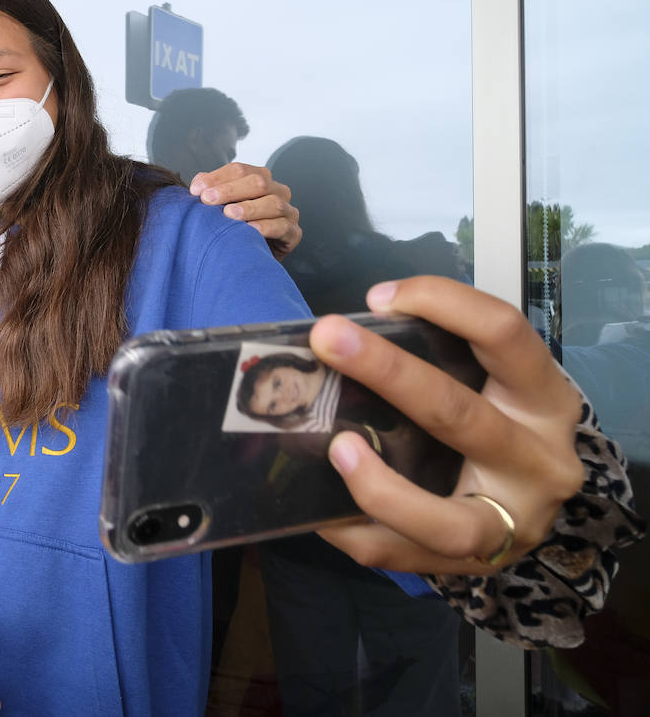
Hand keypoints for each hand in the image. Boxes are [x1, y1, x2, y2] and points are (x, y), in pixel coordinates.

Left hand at [189, 163, 300, 258]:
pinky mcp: (294, 233)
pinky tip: (250, 229)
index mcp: (260, 180)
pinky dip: (266, 227)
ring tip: (228, 214)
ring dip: (249, 208)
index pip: (240, 170)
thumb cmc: (236, 228)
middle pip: (258, 182)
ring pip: (273, 203)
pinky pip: (283, 227)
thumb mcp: (221, 207)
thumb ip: (211, 192)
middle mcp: (277, 192)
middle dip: (230, 190)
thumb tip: (198, 184)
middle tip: (208, 200)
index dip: (217, 178)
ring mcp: (288, 212)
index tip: (196, 190)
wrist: (251, 258)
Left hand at [311, 276, 584, 573]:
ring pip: (447, 521)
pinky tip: (319, 512)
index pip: (506, 334)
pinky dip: (355, 532)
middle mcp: (538, 460)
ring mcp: (512, 522)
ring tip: (335, 449)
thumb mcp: (489, 385)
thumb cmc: (496, 426)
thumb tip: (340, 337)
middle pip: (459, 415)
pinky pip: (403, 555)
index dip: (444, 304)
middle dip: (389, 372)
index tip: (379, 298)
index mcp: (543, 398)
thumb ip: (438, 359)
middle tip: (328, 339)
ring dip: (380, 488)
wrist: (534, 507)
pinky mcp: (475, 566)